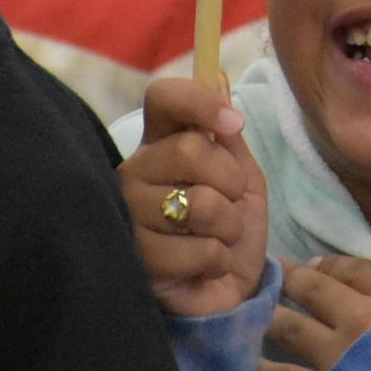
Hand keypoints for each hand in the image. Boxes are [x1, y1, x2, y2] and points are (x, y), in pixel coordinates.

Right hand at [120, 77, 269, 317]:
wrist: (228, 289)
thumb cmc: (231, 229)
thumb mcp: (242, 178)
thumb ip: (229, 138)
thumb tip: (220, 80)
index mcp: (159, 144)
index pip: (163, 98)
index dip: (200, 102)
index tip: (233, 124)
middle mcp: (134, 172)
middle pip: (190, 150)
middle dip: (232, 183)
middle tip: (229, 204)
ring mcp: (128, 216)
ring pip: (201, 204)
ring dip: (229, 227)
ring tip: (215, 239)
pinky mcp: (135, 261)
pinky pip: (200, 250)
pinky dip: (218, 261)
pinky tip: (203, 267)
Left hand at [260, 257, 370, 370]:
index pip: (356, 269)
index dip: (334, 265)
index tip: (319, 264)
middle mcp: (360, 314)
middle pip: (314, 289)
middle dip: (291, 279)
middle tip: (272, 274)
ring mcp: (337, 354)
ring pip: (289, 326)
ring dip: (267, 317)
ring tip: (250, 313)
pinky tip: (247, 367)